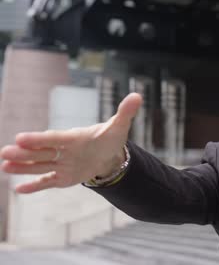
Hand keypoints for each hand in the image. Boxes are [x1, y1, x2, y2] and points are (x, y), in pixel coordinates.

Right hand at [0, 93, 142, 193]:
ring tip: (4, 165)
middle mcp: (64, 151)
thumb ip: (125, 112)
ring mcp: (62, 164)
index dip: (39, 139)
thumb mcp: (119, 126)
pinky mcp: (63, 177)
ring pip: (40, 167)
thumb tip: (137, 96)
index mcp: (73, 137)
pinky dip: (36, 187)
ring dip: (24, 168)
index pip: (54, 138)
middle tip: (5, 152)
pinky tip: (19, 190)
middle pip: (41, 152)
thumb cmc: (110, 138)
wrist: (109, 154)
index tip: (21, 137)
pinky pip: (48, 182)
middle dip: (24, 153)